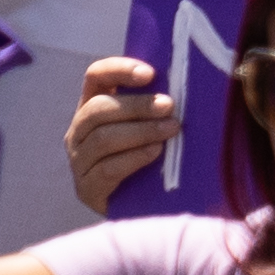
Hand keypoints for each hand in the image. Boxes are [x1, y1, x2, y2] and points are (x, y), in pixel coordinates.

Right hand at [68, 51, 187, 201]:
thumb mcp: (152, 124)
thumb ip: (158, 103)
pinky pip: (107, 169)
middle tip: (169, 106)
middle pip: (98, 109)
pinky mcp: (87, 188)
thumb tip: (196, 80)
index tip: (150, 74)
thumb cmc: (152, 154)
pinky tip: (155, 152)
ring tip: (171, 129)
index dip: (119, 69)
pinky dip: (134, 158)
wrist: (141, 205)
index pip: (96, 76)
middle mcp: (79, 131)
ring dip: (141, 131)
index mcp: (93, 106)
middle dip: (137, 105)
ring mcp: (79, 161)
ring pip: (102, 139)